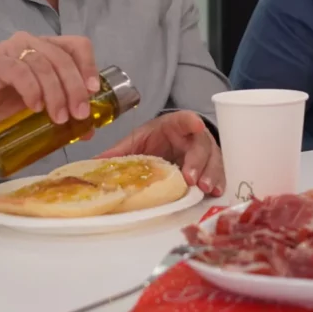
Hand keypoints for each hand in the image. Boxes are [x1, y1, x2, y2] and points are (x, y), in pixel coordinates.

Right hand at [0, 32, 99, 127]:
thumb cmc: (3, 98)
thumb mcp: (39, 105)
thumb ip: (62, 110)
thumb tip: (88, 131)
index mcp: (47, 48)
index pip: (77, 45)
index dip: (89, 66)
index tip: (93, 92)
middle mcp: (32, 43)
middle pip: (63, 58)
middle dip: (75, 88)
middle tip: (79, 114)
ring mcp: (12, 50)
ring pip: (44, 65)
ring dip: (56, 94)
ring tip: (58, 118)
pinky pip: (19, 71)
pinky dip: (32, 90)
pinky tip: (35, 107)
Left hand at [96, 111, 223, 195]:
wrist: (170, 142)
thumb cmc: (155, 140)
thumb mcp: (138, 142)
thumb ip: (119, 152)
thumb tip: (92, 162)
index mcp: (175, 125)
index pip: (185, 119)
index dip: (190, 122)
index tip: (195, 124)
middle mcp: (194, 137)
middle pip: (202, 145)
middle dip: (199, 161)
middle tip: (192, 178)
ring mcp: (207, 151)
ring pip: (215, 160)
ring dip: (212, 174)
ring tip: (206, 188)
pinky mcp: (212, 166)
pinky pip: (220, 172)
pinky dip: (220, 181)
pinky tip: (217, 192)